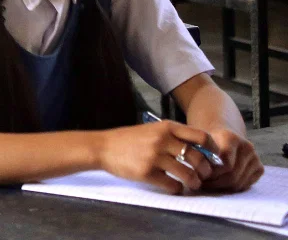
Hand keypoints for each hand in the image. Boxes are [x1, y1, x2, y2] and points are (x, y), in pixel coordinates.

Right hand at [97, 120, 218, 193]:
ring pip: (188, 174)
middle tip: (203, 176)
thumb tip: (200, 150)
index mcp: (166, 127)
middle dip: (205, 171)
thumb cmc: (128, 139)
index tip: (212, 158)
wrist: (103, 147)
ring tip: (192, 184)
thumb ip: (173, 136)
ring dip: (194, 182)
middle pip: (197, 158)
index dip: (212, 150)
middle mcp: (162, 140)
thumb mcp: (152, 130)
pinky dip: (177, 189)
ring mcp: (154, 156)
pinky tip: (174, 187)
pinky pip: (172, 185)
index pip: (201, 137)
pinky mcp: (146, 172)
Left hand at [201, 128, 262, 192]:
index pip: (224, 164)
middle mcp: (246, 147)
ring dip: (222, 187)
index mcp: (230, 138)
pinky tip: (221, 184)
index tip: (199, 176)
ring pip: (238, 183)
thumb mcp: (198, 143)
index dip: (211, 173)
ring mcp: (255, 157)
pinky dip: (232, 188)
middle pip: (232, 175)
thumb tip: (194, 175)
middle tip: (202, 185)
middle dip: (215, 183)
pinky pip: (246, 185)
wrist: (223, 135)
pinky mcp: (260, 168)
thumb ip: (197, 155)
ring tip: (208, 185)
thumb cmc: (207, 141)